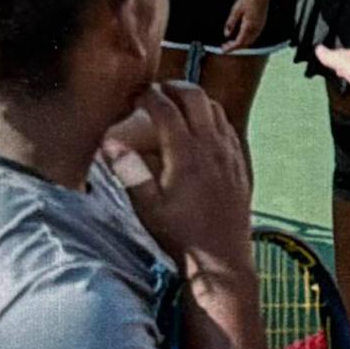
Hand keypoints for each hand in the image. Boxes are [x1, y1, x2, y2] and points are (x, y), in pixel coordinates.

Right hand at [101, 82, 252, 278]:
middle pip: (194, 97)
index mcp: (185, 155)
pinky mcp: (239, 164)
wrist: (221, 261)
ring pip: (214, 107)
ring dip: (194, 99)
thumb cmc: (180, 237)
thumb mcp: (148, 208)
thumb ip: (130, 172)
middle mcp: (211, 148)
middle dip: (173, 87)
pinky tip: (200, 128)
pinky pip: (227, 126)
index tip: (134, 95)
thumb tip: (110, 143)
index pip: (165, 109)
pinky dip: (212, 116)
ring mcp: (229, 154)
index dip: (147, 95)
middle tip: (156, 92)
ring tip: (176, 105)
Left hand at [222, 0, 269, 51]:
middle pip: (245, 44)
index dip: (231, 48)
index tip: (223, 50)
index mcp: (249, 26)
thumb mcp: (236, 10)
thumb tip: (226, 34)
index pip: (239, 42)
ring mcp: (260, 26)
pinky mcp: (262, 23)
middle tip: (225, 46)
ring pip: (250, 41)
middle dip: (235, 47)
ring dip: (241, 44)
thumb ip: (231, 23)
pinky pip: (254, 36)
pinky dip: (246, 39)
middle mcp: (256, 29)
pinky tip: (240, 35)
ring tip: (230, 42)